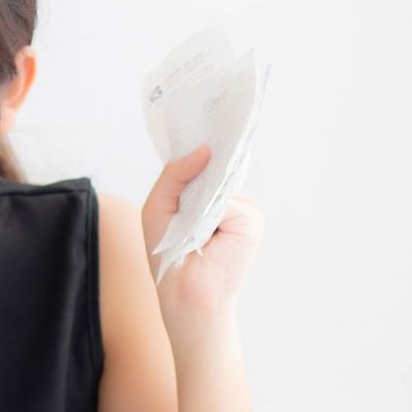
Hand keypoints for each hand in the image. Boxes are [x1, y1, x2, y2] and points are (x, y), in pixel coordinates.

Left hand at [141, 143, 263, 350]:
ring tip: (191, 225)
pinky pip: (229, 203)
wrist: (185, 293)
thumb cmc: (168, 254)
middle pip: (216, 168)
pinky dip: (211, 215)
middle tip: (197, 147)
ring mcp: (242, 209)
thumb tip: (203, 150)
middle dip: (202, 161)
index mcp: (207, 195)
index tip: (198, 118)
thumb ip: (175, 175)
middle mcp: (227, 198)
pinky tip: (205, 235)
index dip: (200, 146)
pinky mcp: (251, 222)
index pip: (206, 163)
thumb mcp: (159, 207)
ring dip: (200, 198)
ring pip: (221, 184)